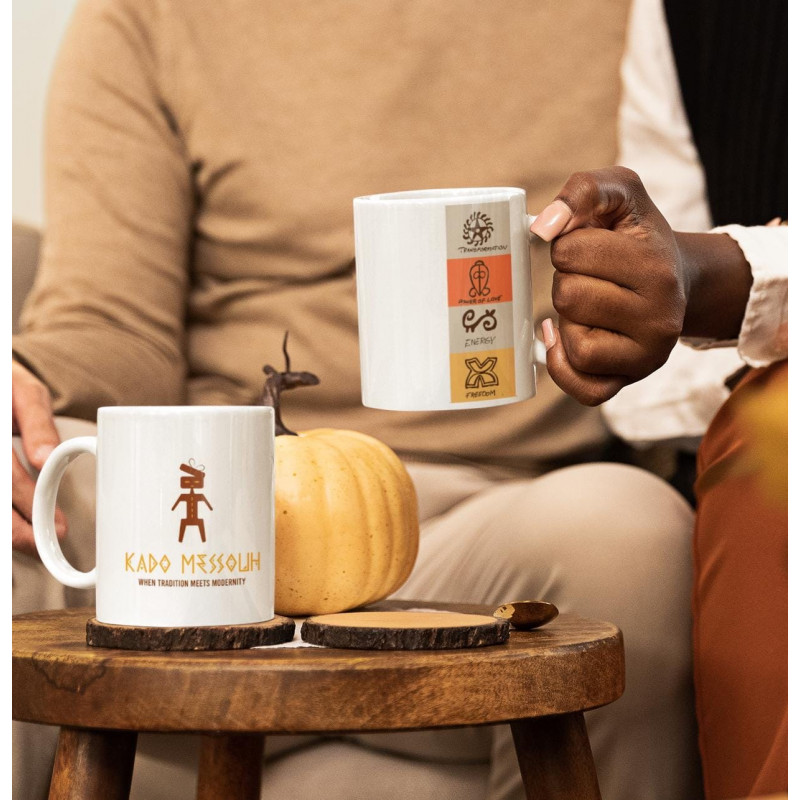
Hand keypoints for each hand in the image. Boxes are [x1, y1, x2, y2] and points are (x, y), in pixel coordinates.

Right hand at [12, 361, 66, 554]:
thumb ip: (37, 427)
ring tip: (28, 542)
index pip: (5, 475)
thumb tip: (45, 459)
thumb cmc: (8, 385)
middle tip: (40, 544)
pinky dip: (3, 516)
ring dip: (6, 527)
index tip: (50, 521)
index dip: (26, 500)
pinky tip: (14, 527)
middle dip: (13, 527)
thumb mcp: (26, 395)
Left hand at [530, 167, 686, 405]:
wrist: (677, 281)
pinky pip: (581, 388)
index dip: (567, 244)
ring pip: (572, 341)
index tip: (590, 246)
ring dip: (568, 320)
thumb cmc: (637, 236)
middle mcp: (660, 315)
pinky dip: (563, 366)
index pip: (569, 250)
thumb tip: (542, 227)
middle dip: (567, 281)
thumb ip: (585, 189)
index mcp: (655, 265)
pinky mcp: (628, 380)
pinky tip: (564, 339)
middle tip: (592, 278)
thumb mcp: (623, 192)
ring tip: (590, 305)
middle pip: (567, 296)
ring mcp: (647, 355)